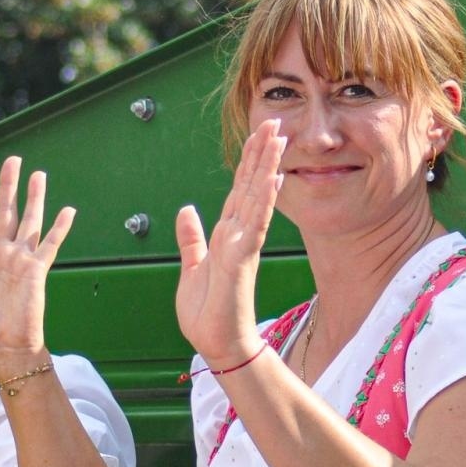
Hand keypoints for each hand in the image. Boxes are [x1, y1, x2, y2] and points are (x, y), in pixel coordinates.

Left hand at [0, 155, 73, 373]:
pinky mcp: (37, 270)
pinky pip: (49, 245)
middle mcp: (3, 253)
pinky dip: (58, 229)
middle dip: (9, 186)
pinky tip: (67, 211)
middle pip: (7, 212)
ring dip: (34, 198)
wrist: (5, 345)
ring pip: (29, 221)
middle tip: (13, 161)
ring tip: (39, 175)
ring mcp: (21, 260)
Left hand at [174, 119, 286, 367]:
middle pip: (251, 185)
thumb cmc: (208, 313)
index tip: (260, 136)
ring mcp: (243, 244)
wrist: (217, 343)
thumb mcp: (191, 267)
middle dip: (262, 153)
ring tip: (278, 138)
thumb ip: (191, 239)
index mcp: (226, 235)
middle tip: (277, 123)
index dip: (249, 162)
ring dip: (267, 166)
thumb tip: (186, 210)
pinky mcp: (243, 258)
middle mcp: (238, 234)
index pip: (238, 190)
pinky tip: (271, 177)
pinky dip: (262, 199)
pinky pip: (255, 223)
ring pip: (256, 197)